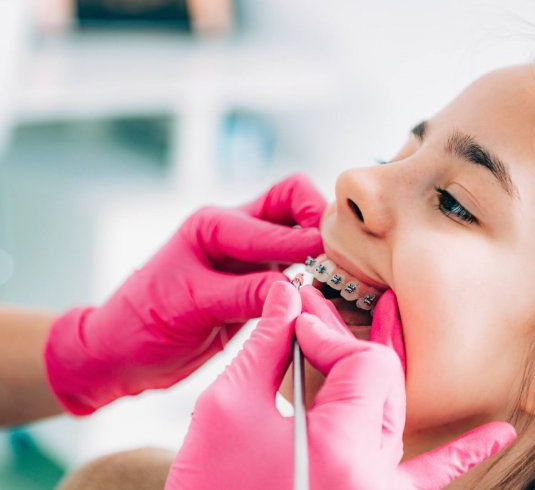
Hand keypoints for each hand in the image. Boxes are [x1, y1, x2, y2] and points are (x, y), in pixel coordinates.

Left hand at [45, 174, 325, 414]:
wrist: (122, 352)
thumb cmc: (142, 324)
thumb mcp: (192, 305)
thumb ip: (245, 294)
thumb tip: (296, 288)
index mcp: (213, 225)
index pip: (276, 218)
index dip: (307, 239)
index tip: (331, 262)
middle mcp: (233, 232)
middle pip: (292, 200)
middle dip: (319, 218)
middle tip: (338, 253)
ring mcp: (245, 257)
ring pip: (296, 232)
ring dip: (319, 247)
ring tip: (338, 274)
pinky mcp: (252, 283)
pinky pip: (291, 268)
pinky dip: (311, 275)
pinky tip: (321, 292)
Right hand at [165, 282, 515, 489]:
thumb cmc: (207, 483)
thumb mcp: (228, 406)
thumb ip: (265, 344)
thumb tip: (287, 298)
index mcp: (341, 452)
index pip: (366, 362)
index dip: (328, 332)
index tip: (294, 322)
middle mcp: (372, 478)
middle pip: (384, 382)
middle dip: (343, 343)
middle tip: (312, 312)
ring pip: (395, 411)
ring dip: (378, 366)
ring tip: (386, 317)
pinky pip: (427, 476)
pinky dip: (459, 454)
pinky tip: (494, 434)